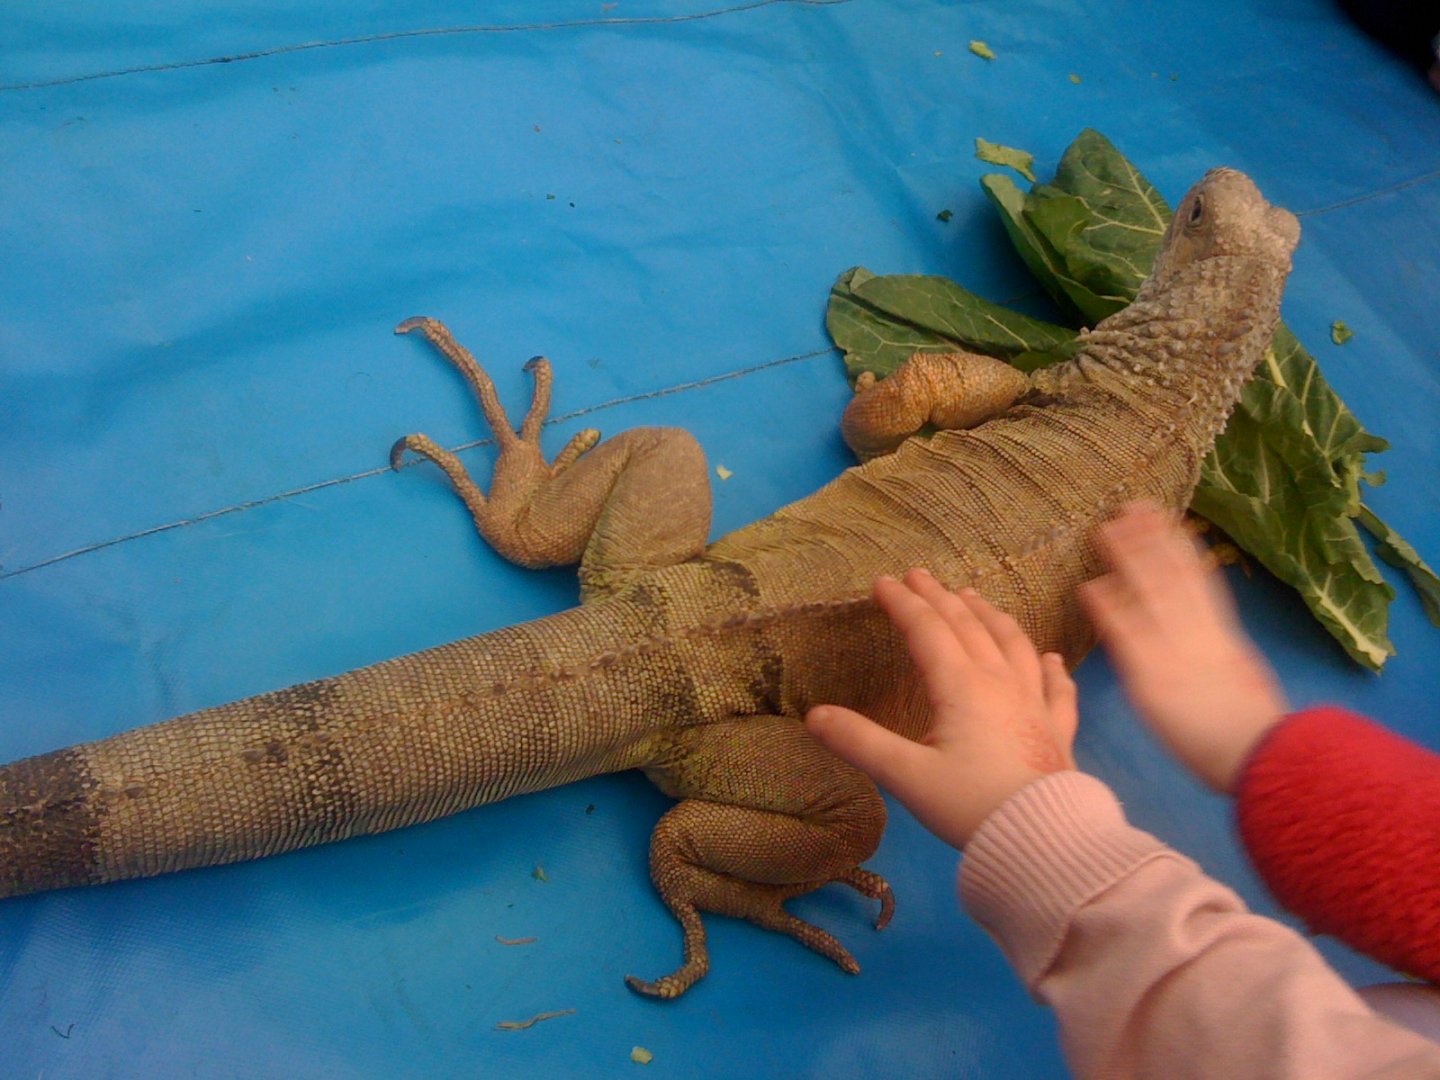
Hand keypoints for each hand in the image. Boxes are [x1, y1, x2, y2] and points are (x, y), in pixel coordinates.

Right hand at [805, 569, 1077, 849]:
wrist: (1044, 840)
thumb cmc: (971, 805)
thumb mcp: (906, 777)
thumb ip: (860, 743)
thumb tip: (813, 715)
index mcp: (961, 686)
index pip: (928, 630)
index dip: (903, 604)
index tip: (883, 582)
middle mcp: (1000, 682)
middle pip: (968, 627)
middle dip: (939, 598)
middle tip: (919, 576)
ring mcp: (1035, 703)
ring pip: (1013, 644)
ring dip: (989, 616)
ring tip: (974, 598)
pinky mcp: (1058, 730)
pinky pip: (1058, 688)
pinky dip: (1051, 667)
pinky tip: (1051, 657)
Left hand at [1079, 503, 1287, 792]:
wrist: (1257, 754)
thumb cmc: (1254, 733)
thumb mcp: (1244, 681)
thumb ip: (1224, 656)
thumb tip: (1219, 644)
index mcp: (1223, 636)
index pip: (1199, 579)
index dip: (1180, 545)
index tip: (1164, 518)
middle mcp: (1199, 633)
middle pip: (1173, 573)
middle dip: (1151, 537)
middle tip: (1130, 505)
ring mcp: (1174, 650)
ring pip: (1149, 591)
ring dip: (1125, 558)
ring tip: (1103, 530)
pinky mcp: (1151, 674)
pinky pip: (1125, 634)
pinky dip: (1107, 609)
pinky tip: (1087, 588)